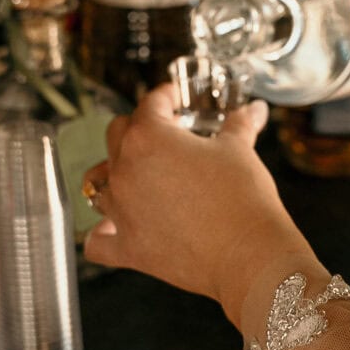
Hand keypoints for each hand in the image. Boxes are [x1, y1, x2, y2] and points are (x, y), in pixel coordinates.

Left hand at [83, 85, 314, 327]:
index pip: (150, 103)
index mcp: (149, 137)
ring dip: (115, 174)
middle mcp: (125, 170)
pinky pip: (97, 240)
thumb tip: (252, 111)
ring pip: (98, 182)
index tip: (175, 98)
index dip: (166, 96)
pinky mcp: (128, 248)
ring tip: (136, 175)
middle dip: (139, 127)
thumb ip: (239, 124)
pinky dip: (103, 232)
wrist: (248, 253)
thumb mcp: (240, 149)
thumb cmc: (242, 197)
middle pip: (117, 135)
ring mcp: (121, 211)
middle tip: (165, 133)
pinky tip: (113, 226)